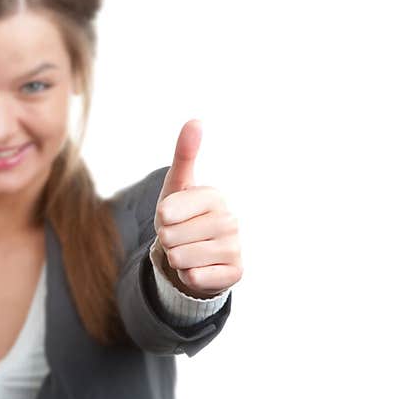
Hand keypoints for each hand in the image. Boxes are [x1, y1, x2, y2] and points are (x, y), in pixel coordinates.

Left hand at [154, 119, 242, 298]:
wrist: (194, 254)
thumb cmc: (182, 217)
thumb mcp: (177, 186)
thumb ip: (185, 154)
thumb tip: (196, 121)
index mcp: (214, 196)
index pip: (168, 211)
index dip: (161, 218)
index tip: (171, 217)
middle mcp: (230, 220)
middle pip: (173, 237)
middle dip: (167, 240)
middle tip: (178, 237)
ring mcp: (235, 247)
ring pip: (183, 258)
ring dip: (176, 258)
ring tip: (186, 251)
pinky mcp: (235, 273)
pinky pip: (196, 278)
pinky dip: (189, 276)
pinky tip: (198, 268)